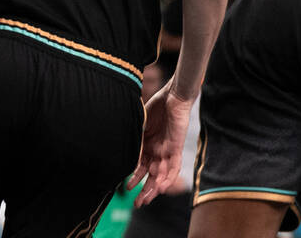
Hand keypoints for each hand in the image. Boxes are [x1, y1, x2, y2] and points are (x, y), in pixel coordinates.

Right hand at [127, 81, 193, 207]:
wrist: (173, 95)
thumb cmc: (157, 105)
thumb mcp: (141, 125)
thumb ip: (135, 140)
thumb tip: (124, 153)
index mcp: (148, 145)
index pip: (142, 167)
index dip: (136, 178)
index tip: (127, 188)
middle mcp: (158, 150)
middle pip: (152, 175)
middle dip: (146, 190)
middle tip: (138, 204)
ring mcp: (167, 150)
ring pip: (162, 175)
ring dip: (155, 188)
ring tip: (146, 200)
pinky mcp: (176, 148)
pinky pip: (174, 167)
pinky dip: (169, 178)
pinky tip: (162, 188)